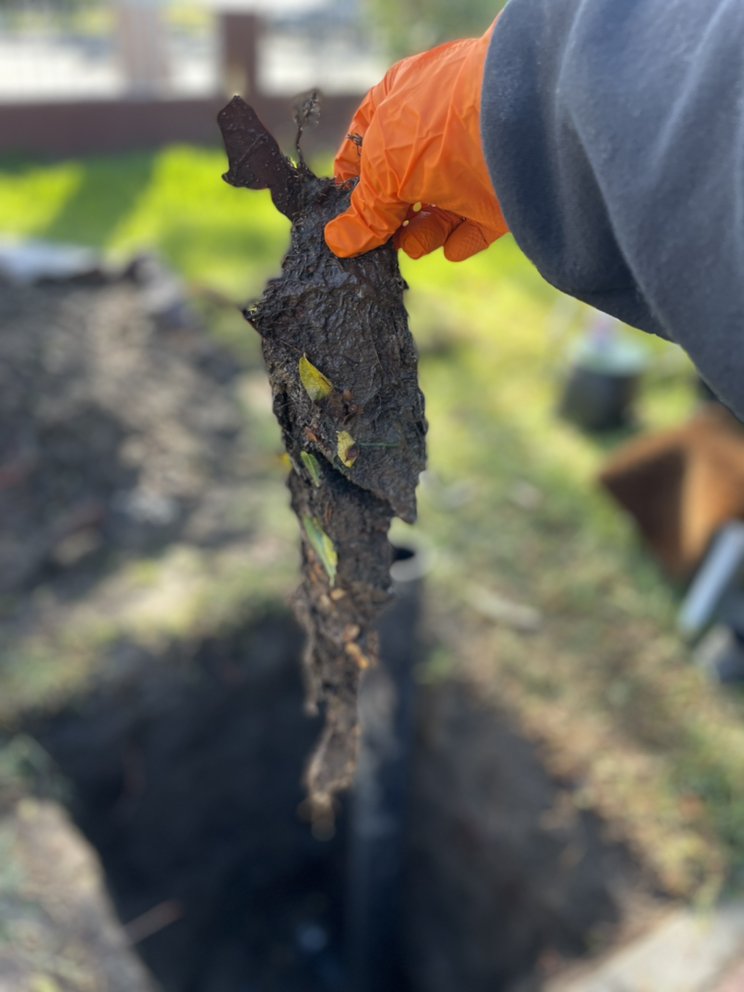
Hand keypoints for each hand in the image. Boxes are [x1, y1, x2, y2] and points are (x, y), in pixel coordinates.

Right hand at [324, 21, 507, 261]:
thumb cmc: (435, 128)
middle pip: (400, 185)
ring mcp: (468, 162)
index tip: (340, 216)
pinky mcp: (498, 193)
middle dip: (388, 215)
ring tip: (412, 246)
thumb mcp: (383, 171)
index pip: (363, 145)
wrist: (516, 125)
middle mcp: (432, 131)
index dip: (349, 181)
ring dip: (422, 233)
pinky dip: (462, 240)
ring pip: (436, 209)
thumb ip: (363, 211)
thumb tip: (338, 241)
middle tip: (376, 244)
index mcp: (398, 102)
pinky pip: (475, 225)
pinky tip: (451, 248)